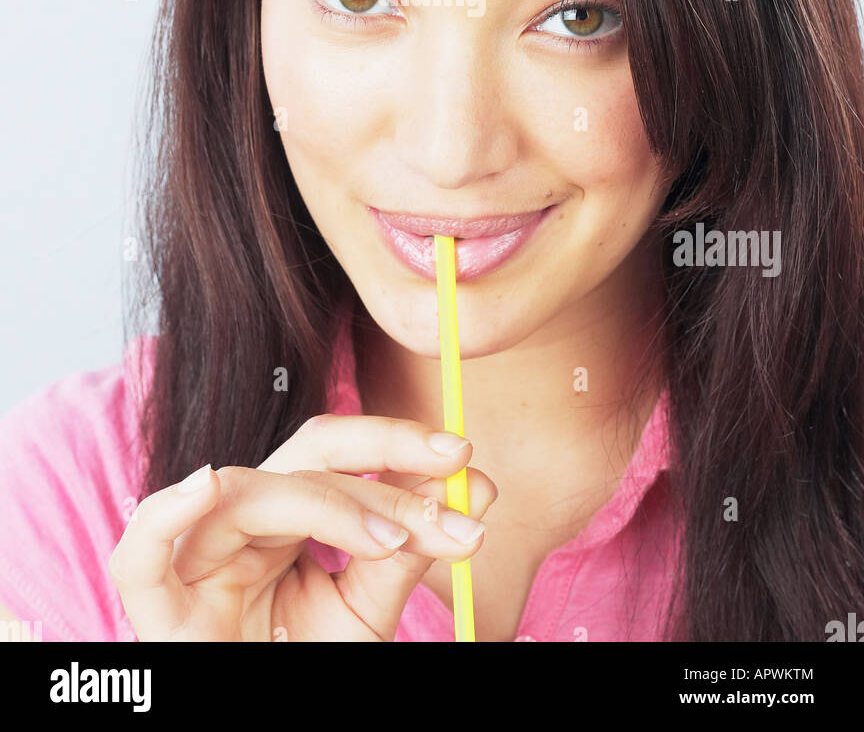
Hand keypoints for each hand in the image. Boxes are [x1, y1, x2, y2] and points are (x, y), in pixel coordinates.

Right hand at [109, 413, 496, 640]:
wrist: (262, 724)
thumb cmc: (304, 667)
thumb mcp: (367, 610)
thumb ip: (409, 552)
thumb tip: (475, 489)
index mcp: (285, 514)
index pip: (340, 452)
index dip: (399, 442)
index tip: (465, 459)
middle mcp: (241, 521)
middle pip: (303, 452)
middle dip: (384, 453)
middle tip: (453, 471)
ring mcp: (197, 559)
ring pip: (249, 490)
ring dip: (331, 502)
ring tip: (391, 540)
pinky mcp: (158, 608)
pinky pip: (140, 554)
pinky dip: (165, 516)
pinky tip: (205, 487)